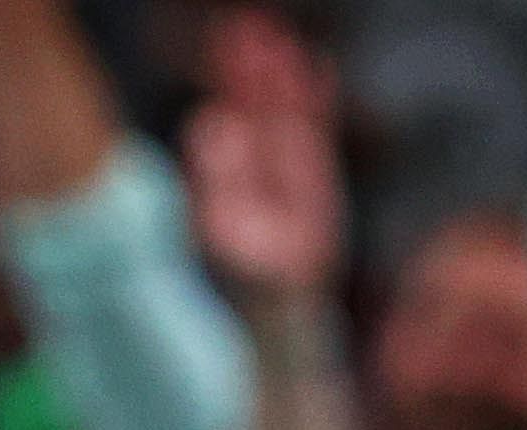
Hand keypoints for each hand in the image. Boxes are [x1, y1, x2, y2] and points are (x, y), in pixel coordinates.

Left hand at [185, 13, 344, 303]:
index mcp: (229, 175)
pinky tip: (316, 66)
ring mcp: (287, 169)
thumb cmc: (245, 275)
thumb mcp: (226, 225)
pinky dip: (315, 99)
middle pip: (254, 106)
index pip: (229, 117)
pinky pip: (316, 130)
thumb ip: (221, 175)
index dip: (230, 84)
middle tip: (242, 27)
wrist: (279, 304)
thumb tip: (210, 120)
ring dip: (281, 74)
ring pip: (284, 110)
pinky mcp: (315, 177)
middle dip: (250, 69)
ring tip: (275, 37)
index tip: (224, 49)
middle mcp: (256, 167)